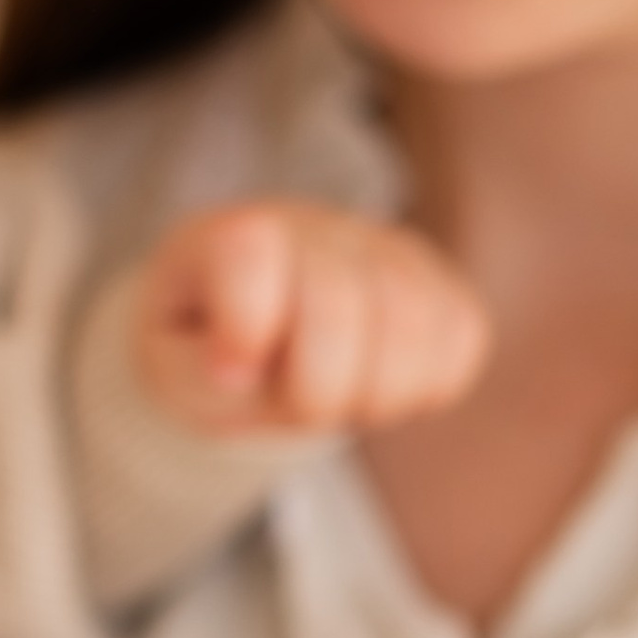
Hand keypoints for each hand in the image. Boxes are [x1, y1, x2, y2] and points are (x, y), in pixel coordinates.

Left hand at [133, 201, 489, 436]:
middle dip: (318, 390)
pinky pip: (463, 338)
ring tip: (342, 403)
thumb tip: (243, 368)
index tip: (231, 372)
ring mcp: (388, 251)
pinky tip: (382, 391)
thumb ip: (196, 375)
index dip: (245, 326)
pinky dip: (426, 389)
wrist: (257, 343)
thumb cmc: (210, 357)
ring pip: (415, 321)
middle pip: (341, 302)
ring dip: (377, 397)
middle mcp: (317, 227)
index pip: (251, 250)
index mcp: (233, 236)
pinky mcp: (444, 286)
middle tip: (299, 410)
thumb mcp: (174, 374)